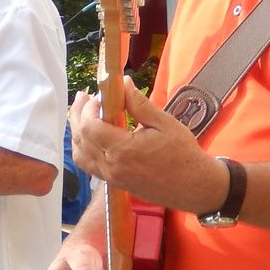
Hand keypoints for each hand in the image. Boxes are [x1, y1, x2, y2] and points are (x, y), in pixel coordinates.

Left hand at [72, 81, 229, 213]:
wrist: (193, 186)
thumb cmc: (183, 153)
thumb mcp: (165, 124)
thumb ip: (140, 104)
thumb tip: (123, 83)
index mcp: (124, 150)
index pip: (90, 128)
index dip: (88, 110)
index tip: (97, 97)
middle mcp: (112, 165)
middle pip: (80, 138)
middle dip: (78, 115)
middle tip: (83, 98)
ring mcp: (110, 176)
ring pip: (79, 153)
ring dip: (76, 131)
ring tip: (82, 114)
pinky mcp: (112, 181)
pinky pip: (87, 164)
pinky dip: (82, 148)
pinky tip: (88, 135)